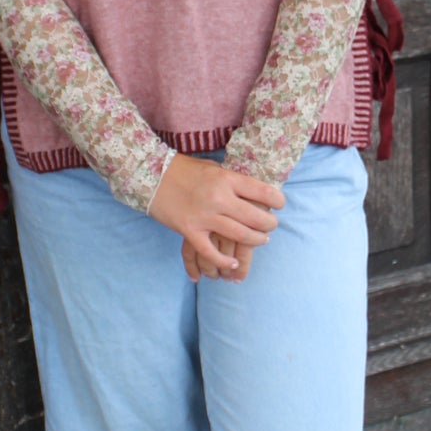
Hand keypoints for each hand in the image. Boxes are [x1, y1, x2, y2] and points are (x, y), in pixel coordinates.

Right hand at [151, 156, 282, 279]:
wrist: (150, 175)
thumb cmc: (184, 169)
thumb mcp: (213, 168)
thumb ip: (231, 180)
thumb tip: (253, 191)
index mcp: (226, 179)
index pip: (263, 192)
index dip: (277, 201)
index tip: (280, 205)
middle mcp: (219, 198)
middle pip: (255, 217)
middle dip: (269, 225)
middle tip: (271, 226)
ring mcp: (204, 216)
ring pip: (240, 235)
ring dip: (255, 241)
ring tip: (261, 240)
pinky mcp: (189, 231)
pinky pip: (211, 252)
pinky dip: (225, 261)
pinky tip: (234, 262)